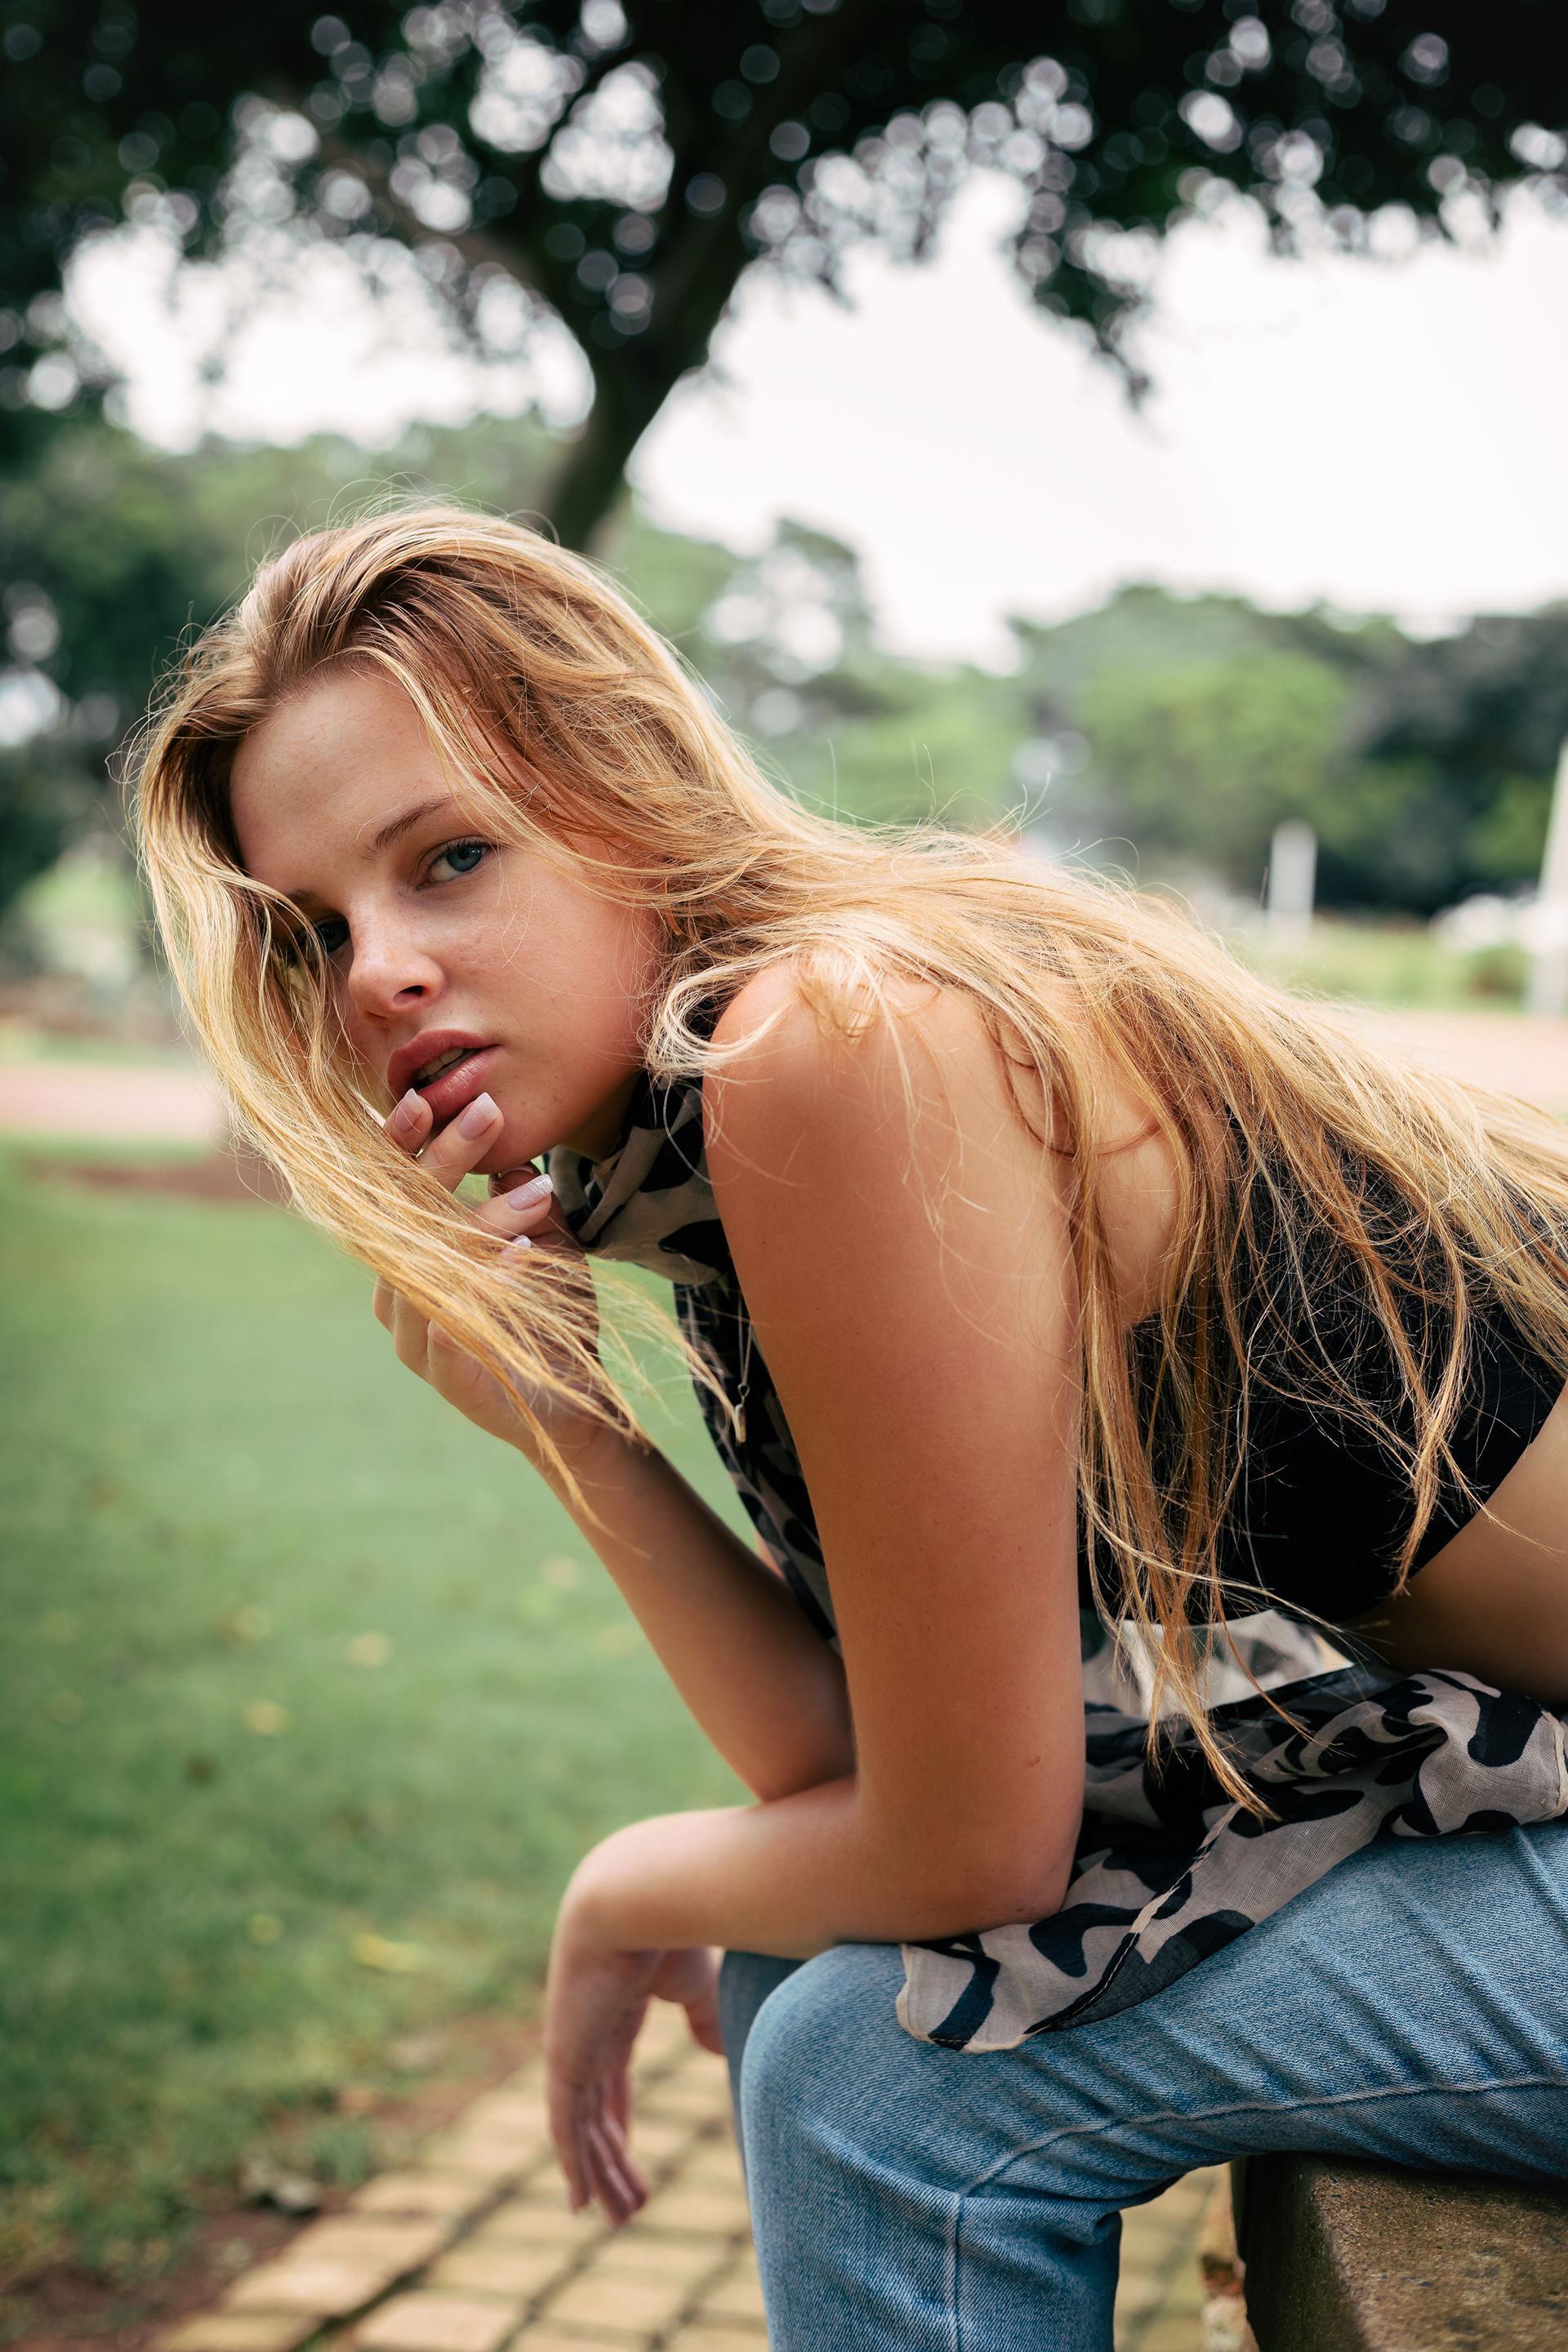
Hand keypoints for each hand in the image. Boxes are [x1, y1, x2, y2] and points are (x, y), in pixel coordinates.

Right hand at [371, 1087, 603, 1462]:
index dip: (401, 1143)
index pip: (391, 1190)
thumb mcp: (542, 1241)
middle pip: (405, 1220)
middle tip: (486, 1114)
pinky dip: (482, 1294)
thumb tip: (509, 1148)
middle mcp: (399, 1294)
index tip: (425, 1095)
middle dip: (446, 1161)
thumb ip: (518, 1197)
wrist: (571, 1402)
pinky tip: (513, 1259)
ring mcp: (417, 1340)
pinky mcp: (449, 1382)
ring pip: (430, 1273)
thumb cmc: (545, 1313)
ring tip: (534, 1193)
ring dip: (479, 1226)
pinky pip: (451, 1334)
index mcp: (408, 1256)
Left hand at [544, 1886, 721, 2224]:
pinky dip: (573, 2165)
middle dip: (610, 2159)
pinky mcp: (566, 2057)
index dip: (618, 2120)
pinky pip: (566, 2125)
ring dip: (600, 2175)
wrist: (637, 1896)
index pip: (610, 2077)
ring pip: (582, 2129)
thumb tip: (715, 2053)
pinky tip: (581, 2202)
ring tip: (617, 2219)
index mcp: (616, 2007)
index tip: (626, 2156)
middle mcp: (587, 2031)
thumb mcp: (697, 1983)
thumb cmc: (674, 1927)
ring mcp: (573, 2046)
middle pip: (594, 2111)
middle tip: (627, 2207)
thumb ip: (704, 2018)